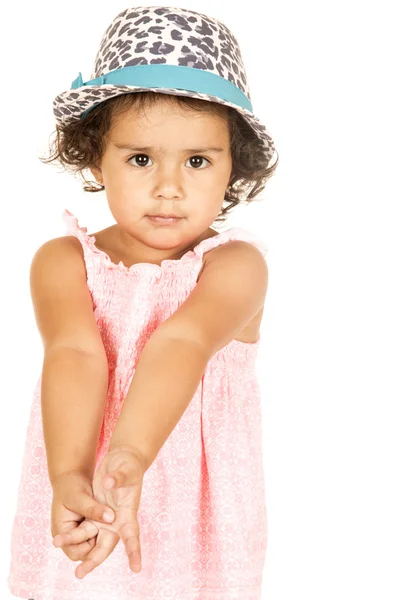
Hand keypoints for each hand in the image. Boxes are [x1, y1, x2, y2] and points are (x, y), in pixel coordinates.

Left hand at [52, 446, 145, 578]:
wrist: (121, 461)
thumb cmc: (129, 466)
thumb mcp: (126, 471)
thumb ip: (118, 479)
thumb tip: (108, 483)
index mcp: (128, 514)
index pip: (132, 535)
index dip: (134, 552)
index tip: (136, 568)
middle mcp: (116, 521)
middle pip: (105, 546)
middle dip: (92, 561)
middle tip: (79, 573)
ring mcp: (104, 518)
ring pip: (91, 539)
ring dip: (79, 550)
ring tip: (62, 555)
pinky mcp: (95, 512)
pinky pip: (85, 529)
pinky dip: (75, 536)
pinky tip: (62, 542)